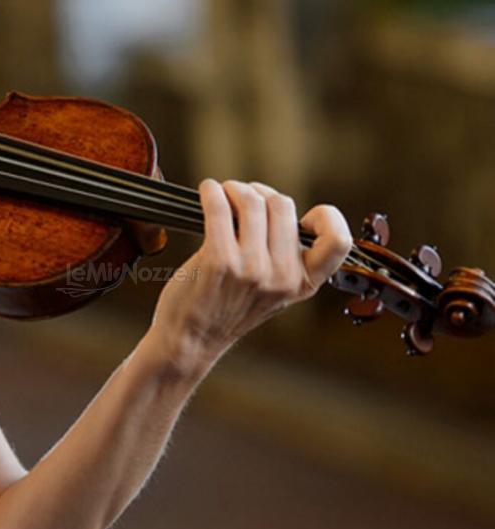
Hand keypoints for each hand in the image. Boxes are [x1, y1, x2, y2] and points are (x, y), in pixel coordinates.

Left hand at [149, 179, 351, 376]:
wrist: (190, 339)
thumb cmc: (225, 309)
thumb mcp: (271, 292)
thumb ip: (284, 257)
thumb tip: (275, 204)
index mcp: (302, 284)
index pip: (338, 241)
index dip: (326, 217)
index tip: (302, 215)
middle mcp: (281, 277)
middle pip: (283, 205)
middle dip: (260, 193)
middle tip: (242, 199)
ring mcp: (251, 269)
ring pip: (252, 201)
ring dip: (233, 189)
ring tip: (222, 195)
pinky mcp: (218, 261)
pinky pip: (219, 207)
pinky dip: (211, 192)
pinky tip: (207, 193)